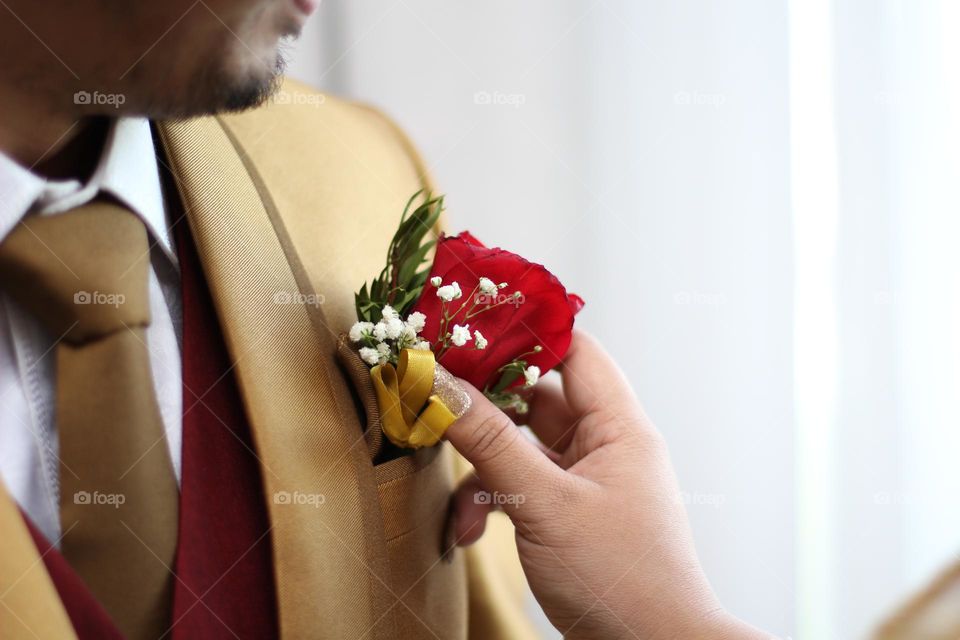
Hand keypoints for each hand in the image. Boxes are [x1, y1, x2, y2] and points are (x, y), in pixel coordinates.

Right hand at [445, 331, 771, 639]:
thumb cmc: (620, 580)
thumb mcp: (544, 505)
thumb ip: (489, 443)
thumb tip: (441, 384)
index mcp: (618, 428)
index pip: (575, 351)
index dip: (526, 333)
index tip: (469, 325)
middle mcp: (603, 446)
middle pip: (536, 397)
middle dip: (486, 404)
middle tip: (437, 395)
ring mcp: (583, 482)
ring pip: (520, 448)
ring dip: (481, 467)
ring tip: (455, 491)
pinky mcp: (565, 515)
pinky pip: (519, 488)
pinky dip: (490, 503)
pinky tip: (471, 532)